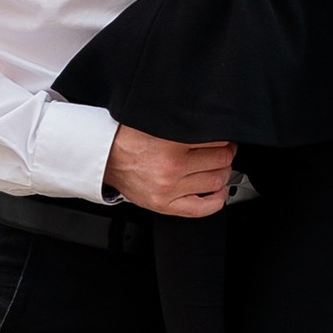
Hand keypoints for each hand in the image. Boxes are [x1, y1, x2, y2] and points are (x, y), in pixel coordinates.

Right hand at [107, 125, 235, 215]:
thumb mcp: (158, 123)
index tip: (223, 137)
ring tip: (217, 166)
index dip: (225, 137)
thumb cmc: (129, 139)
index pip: (217, 140)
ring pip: (216, 181)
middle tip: (224, 149)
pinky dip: (216, 199)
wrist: (106, 157)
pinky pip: (202, 208)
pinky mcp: (165, 205)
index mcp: (171, 144)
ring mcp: (169, 189)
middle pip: (221, 160)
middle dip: (227, 153)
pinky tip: (216, 190)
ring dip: (222, 172)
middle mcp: (171, 169)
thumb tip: (212, 124)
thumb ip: (185, 124)